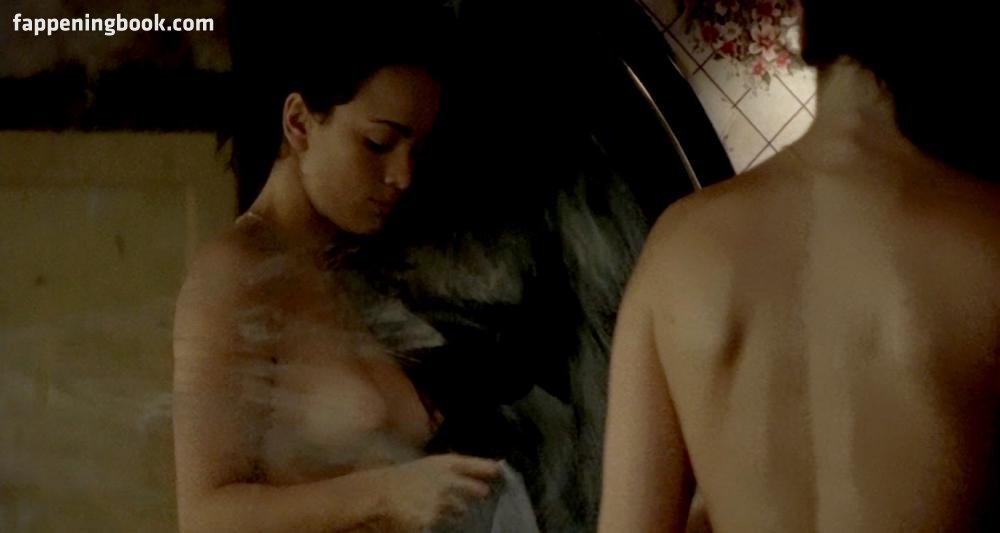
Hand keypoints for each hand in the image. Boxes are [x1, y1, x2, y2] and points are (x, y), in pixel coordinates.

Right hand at [376, 453, 501, 531]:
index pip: (481, 466)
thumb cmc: (399, 477)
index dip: (490, 470)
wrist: (377, 495)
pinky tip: (427, 515)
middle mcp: (449, 481)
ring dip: (455, 510)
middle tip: (473, 495)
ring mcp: (443, 502)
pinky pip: (444, 522)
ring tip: (439, 505)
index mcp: (447, 463)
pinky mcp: (434, 520)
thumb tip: (472, 475)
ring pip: (461, 510)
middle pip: (479, 490)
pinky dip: (439, 520)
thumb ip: (449, 471)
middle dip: (477, 494)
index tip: (499, 472)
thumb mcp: (426, 466)